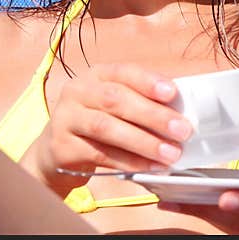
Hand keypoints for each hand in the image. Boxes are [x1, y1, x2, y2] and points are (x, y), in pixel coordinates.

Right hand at [22, 63, 193, 194]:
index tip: (173, 93)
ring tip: (170, 154)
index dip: (148, 81)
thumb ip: (141, 102)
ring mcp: (65, 118)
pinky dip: (129, 161)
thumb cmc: (97, 121)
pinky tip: (150, 167)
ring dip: (143, 142)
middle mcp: (77, 92)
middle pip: (115, 100)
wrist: (56, 149)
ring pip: (106, 128)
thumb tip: (180, 112)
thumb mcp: (114, 104)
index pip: (123, 72)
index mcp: (96, 75)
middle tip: (182, 130)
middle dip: (153, 116)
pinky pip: (100, 154)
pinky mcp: (62, 147)